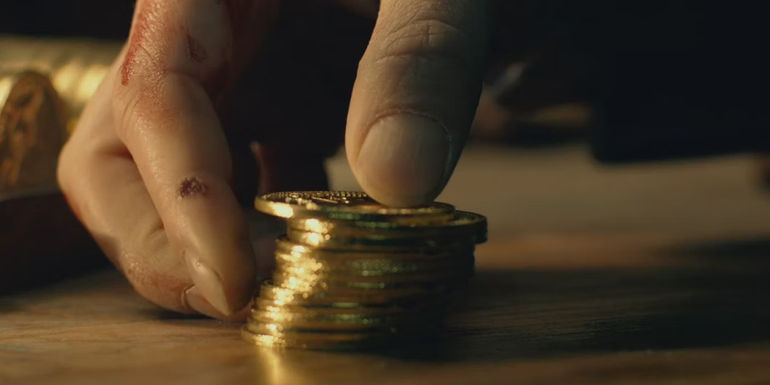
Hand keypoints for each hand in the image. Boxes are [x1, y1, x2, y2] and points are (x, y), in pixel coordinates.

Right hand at [57, 0, 487, 318]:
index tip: (237, 279)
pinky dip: (266, 224)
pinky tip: (316, 245)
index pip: (155, 93)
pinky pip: (242, 176)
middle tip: (236, 298)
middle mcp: (201, 40)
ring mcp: (236, 78)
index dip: (182, 194)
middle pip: (120, 151)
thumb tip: (397, 181)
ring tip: (280, 283)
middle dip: (162, 240)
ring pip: (169, 177)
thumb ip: (421, 57)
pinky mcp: (275, 105)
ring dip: (210, 242)